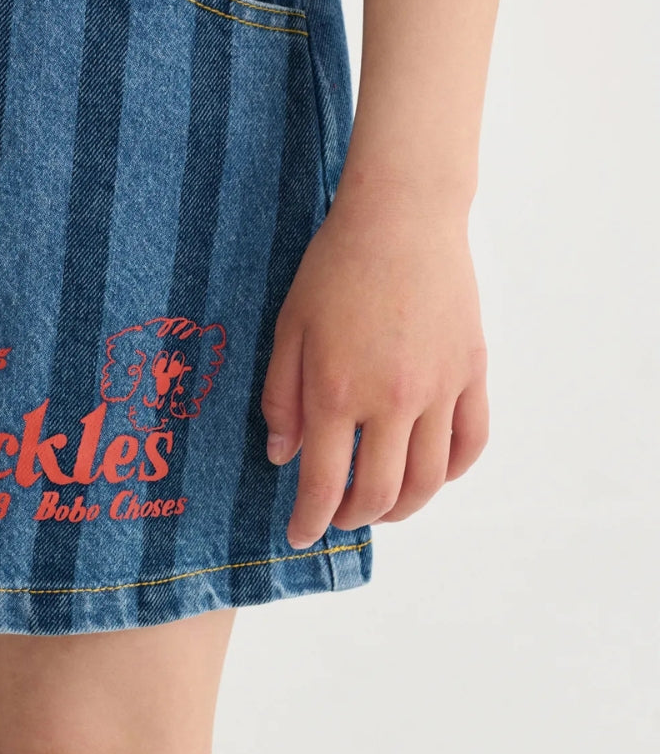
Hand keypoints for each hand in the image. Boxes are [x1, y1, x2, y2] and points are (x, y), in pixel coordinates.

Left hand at [261, 183, 489, 547]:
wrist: (402, 218)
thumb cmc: (334, 267)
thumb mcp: (289, 329)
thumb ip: (282, 398)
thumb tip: (283, 457)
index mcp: (337, 392)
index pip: (324, 482)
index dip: (310, 520)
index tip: (300, 536)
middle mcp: (393, 401)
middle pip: (380, 493)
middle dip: (352, 517)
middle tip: (337, 517)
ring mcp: (440, 390)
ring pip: (430, 480)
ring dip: (403, 508)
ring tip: (381, 507)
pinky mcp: (471, 373)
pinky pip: (471, 442)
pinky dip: (451, 472)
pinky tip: (430, 472)